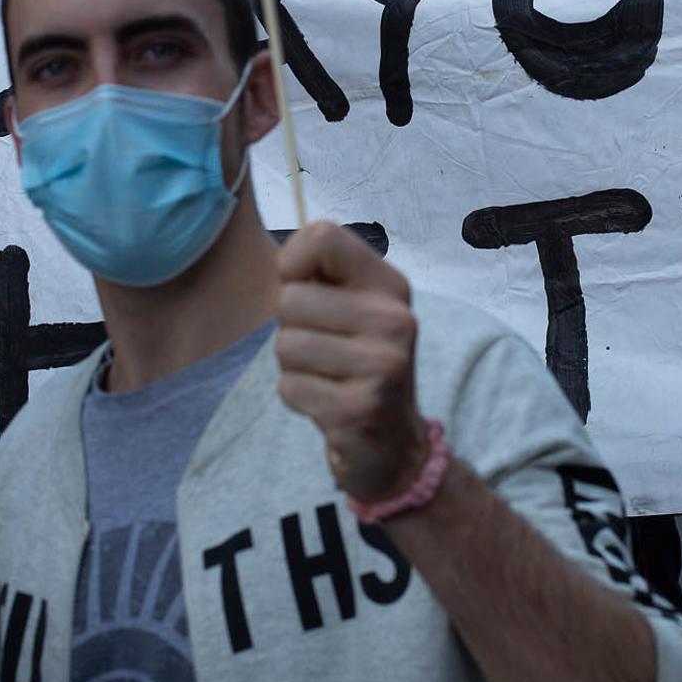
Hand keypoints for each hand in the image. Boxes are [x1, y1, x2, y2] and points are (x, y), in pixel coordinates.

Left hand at [274, 221, 430, 504]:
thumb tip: (286, 262)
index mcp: (390, 285)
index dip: (292, 262)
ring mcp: (382, 365)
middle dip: (291, 328)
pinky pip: (290, 387)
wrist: (393, 445)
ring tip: (326, 376)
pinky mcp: (359, 409)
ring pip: (286, 345)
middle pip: (291, 299)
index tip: (302, 288)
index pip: (323, 236)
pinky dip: (298, 397)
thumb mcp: (354, 309)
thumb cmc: (357, 363)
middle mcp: (395, 320)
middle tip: (323, 349)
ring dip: (293, 367)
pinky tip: (328, 403)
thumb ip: (322, 275)